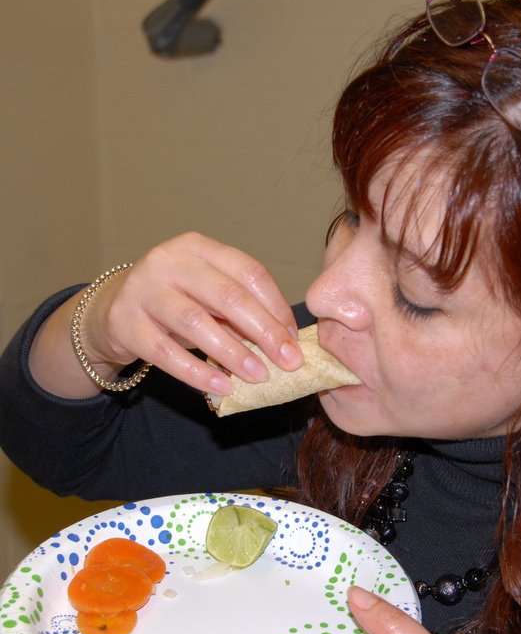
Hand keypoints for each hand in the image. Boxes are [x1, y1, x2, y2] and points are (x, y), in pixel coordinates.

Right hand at [30, 232, 303, 397]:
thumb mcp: (206, 294)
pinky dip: (197, 372)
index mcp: (198, 247)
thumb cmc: (174, 301)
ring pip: (196, 322)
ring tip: (259, 375)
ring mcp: (144, 290)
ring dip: (234, 352)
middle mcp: (169, 261)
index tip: (295, 339)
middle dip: (264, 332)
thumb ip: (240, 309)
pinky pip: (166, 352)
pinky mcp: (125, 323)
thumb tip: (286, 341)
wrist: (111, 310)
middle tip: (289, 362)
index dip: (276, 307)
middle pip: (227, 295)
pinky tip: (222, 386)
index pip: (249, 272)